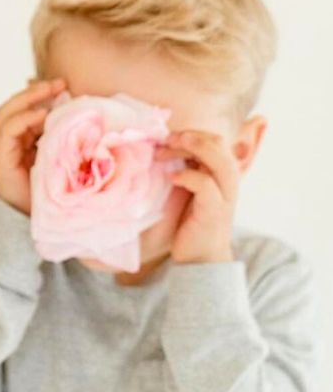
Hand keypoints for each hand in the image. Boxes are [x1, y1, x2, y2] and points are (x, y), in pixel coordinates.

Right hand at [0, 78, 65, 214]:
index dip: (40, 92)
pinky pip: (8, 130)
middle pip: (14, 104)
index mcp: (19, 136)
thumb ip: (60, 133)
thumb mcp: (58, 152)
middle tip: (58, 83)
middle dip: (35, 90)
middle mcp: (6, 139)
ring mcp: (0, 147)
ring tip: (49, 92)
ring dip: (28, 98)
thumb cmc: (51, 185)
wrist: (38, 217)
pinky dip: (23, 119)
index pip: (24, 106)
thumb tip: (77, 110)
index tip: (63, 85)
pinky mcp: (0, 157)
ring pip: (7, 112)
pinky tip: (41, 116)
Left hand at [158, 130, 238, 264]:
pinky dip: (189, 177)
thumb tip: (164, 145)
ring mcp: (224, 196)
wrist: (200, 257)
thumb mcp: (190, 188)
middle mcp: (228, 181)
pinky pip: (207, 186)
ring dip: (194, 148)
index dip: (193, 134)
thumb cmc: (191, 220)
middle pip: (219, 144)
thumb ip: (187, 168)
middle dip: (192, 136)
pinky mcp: (214, 211)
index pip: (215, 140)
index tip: (168, 138)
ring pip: (220, 161)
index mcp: (222, 173)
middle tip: (167, 139)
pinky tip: (172, 178)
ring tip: (170, 147)